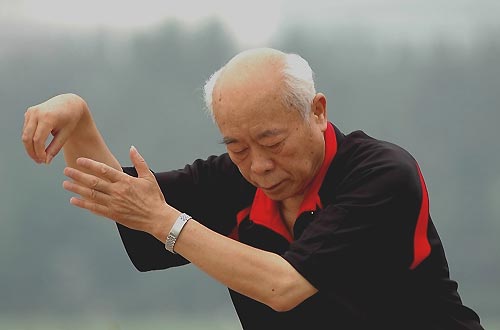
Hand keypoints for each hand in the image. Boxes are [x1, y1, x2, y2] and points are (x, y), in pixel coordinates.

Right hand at [22, 93, 85, 163]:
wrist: (69, 103)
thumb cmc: (70, 119)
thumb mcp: (66, 134)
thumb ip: (55, 147)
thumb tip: (46, 161)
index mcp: (48, 118)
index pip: (38, 139)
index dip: (39, 152)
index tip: (44, 161)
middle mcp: (36, 113)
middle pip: (27, 138)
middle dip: (32, 152)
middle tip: (39, 161)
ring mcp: (31, 112)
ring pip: (25, 134)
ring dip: (30, 147)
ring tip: (40, 156)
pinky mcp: (28, 113)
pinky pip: (26, 129)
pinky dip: (30, 139)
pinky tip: (38, 146)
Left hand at [62, 146, 178, 240]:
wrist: (157, 218)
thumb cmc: (154, 197)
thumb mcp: (148, 177)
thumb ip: (139, 162)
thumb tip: (132, 148)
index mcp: (125, 181)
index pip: (104, 170)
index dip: (90, 164)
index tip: (79, 161)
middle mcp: (117, 191)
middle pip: (93, 182)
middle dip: (78, 176)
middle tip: (67, 171)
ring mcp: (113, 204)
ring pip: (91, 195)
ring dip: (77, 189)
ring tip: (66, 184)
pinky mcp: (113, 214)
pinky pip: (95, 208)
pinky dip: (83, 204)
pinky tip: (74, 200)